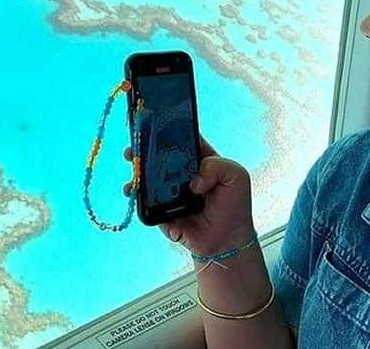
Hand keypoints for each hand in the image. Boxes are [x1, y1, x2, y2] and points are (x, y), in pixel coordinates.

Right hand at [123, 137, 254, 256]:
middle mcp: (183, 174)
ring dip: (137, 176)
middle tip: (133, 151)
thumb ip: (217, 168)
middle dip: (143, 152)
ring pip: (148, 180)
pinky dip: (141, 202)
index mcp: (200, 160)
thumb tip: (194, 181)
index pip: (181, 140)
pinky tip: (138, 198)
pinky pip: (147, 205)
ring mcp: (170, 192)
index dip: (167, 133)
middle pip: (159, 158)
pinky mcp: (163, 211)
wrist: (227, 241)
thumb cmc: (235, 206)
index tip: (153, 128)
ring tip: (133, 177)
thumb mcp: (236, 177)